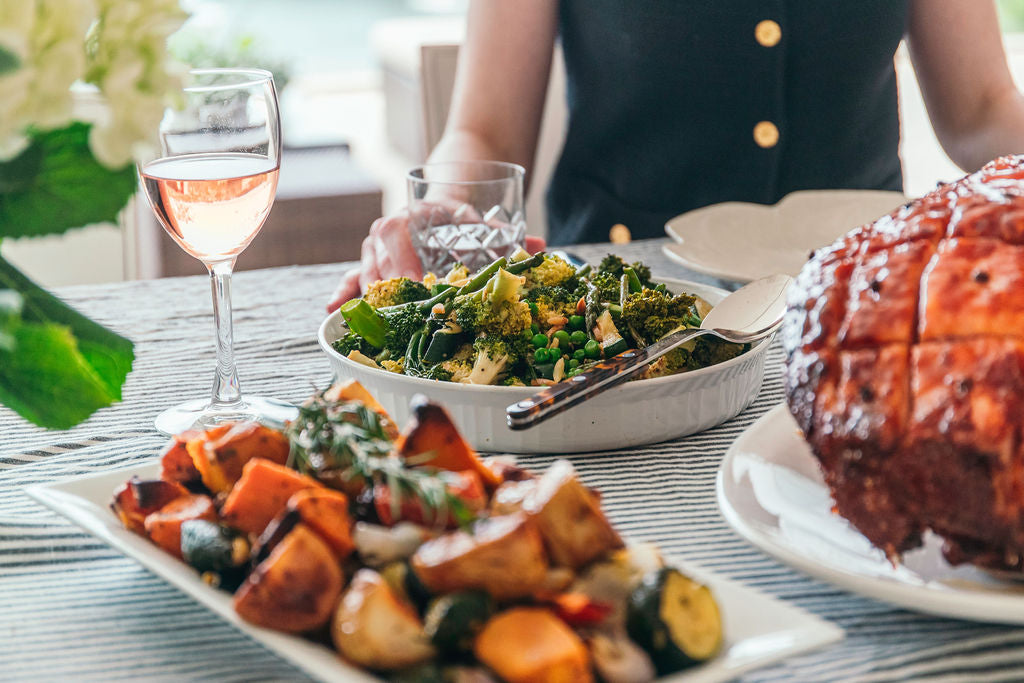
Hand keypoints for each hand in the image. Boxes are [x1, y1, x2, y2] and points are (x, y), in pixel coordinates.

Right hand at [326, 211, 545, 312]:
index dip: (402, 260)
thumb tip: (540, 247)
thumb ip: (510, 237)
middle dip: (388, 289)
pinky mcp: (371, 265)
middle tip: (400, 316)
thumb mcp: (485, 226)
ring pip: (365, 271)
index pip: (397, 233)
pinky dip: (344, 293)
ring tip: (375, 323)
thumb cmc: (465, 223)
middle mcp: (388, 230)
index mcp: (414, 214)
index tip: (414, 285)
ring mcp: (376, 249)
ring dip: (369, 298)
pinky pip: (353, 278)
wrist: (445, 209)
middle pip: (379, 258)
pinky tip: (333, 310)